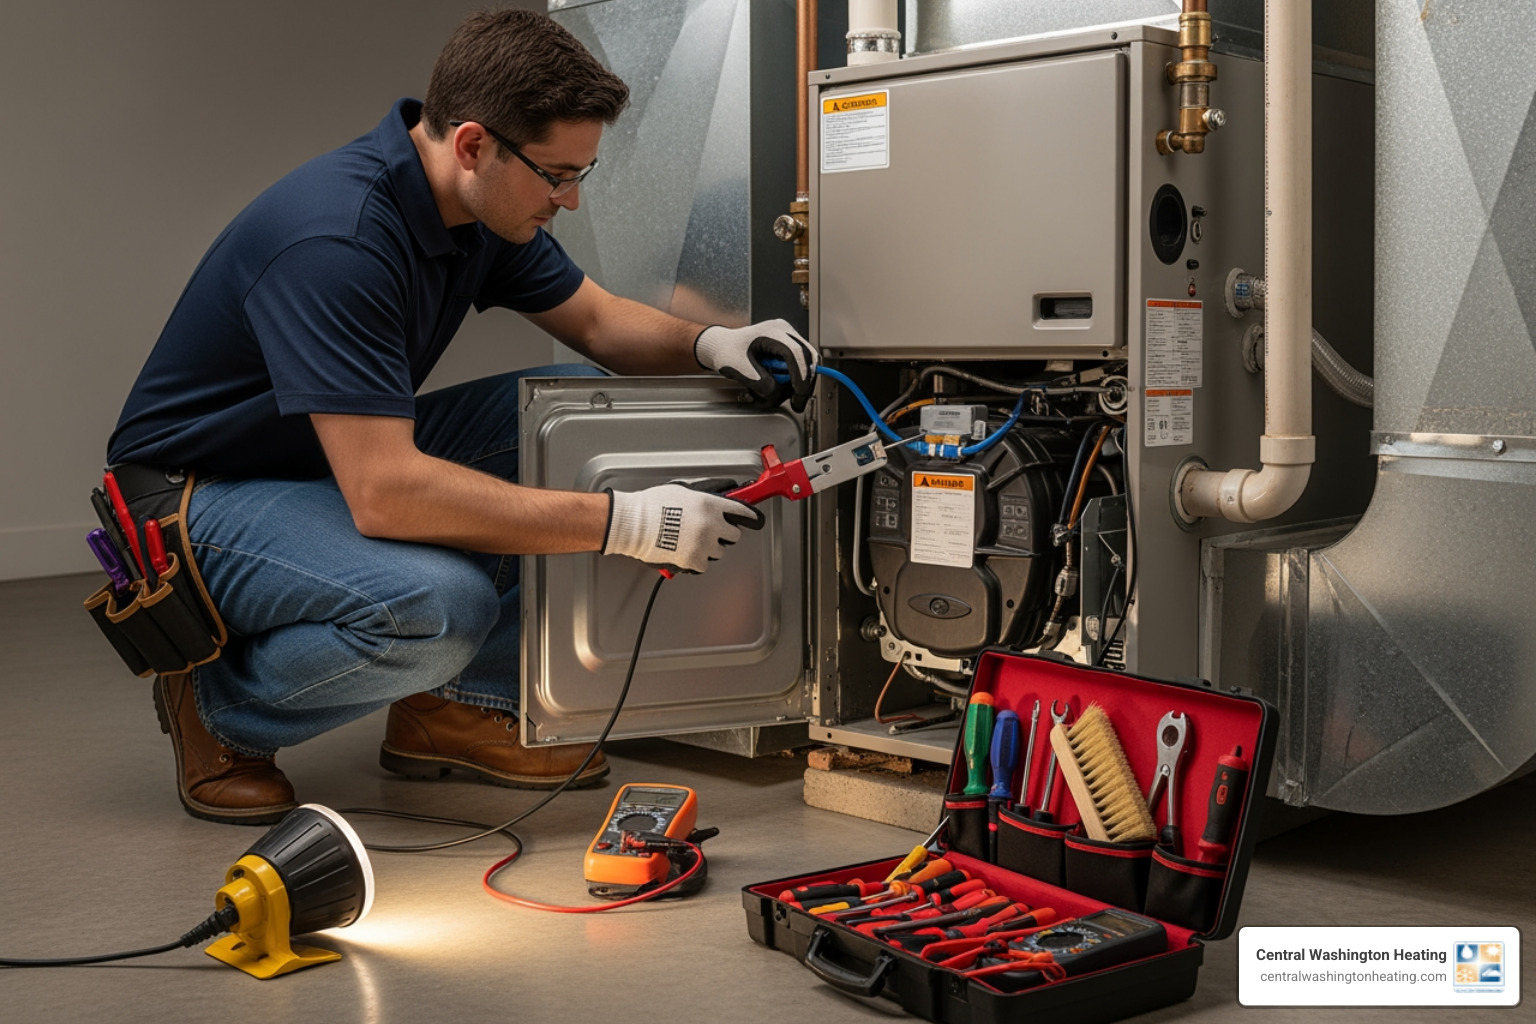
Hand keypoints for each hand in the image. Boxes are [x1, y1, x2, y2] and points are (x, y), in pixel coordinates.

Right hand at [603, 482, 764, 573]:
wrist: (634, 524)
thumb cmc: (653, 506)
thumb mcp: (684, 490)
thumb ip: (708, 493)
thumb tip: (724, 492)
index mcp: (710, 504)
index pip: (742, 512)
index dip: (749, 516)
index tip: (755, 520)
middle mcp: (711, 524)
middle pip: (734, 535)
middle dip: (724, 533)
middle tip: (709, 531)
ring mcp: (704, 544)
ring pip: (719, 551)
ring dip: (709, 547)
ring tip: (689, 539)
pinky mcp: (694, 560)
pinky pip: (704, 564)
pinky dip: (696, 560)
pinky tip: (683, 549)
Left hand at [694, 319, 817, 412]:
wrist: (723, 345)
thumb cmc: (727, 351)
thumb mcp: (740, 369)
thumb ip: (760, 383)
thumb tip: (777, 393)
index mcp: (772, 332)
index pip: (795, 353)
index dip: (800, 376)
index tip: (798, 394)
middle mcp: (784, 331)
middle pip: (808, 358)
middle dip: (804, 383)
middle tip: (797, 403)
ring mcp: (788, 338)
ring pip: (807, 363)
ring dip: (796, 383)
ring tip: (775, 392)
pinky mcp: (788, 348)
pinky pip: (800, 365)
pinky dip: (793, 380)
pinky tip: (778, 384)